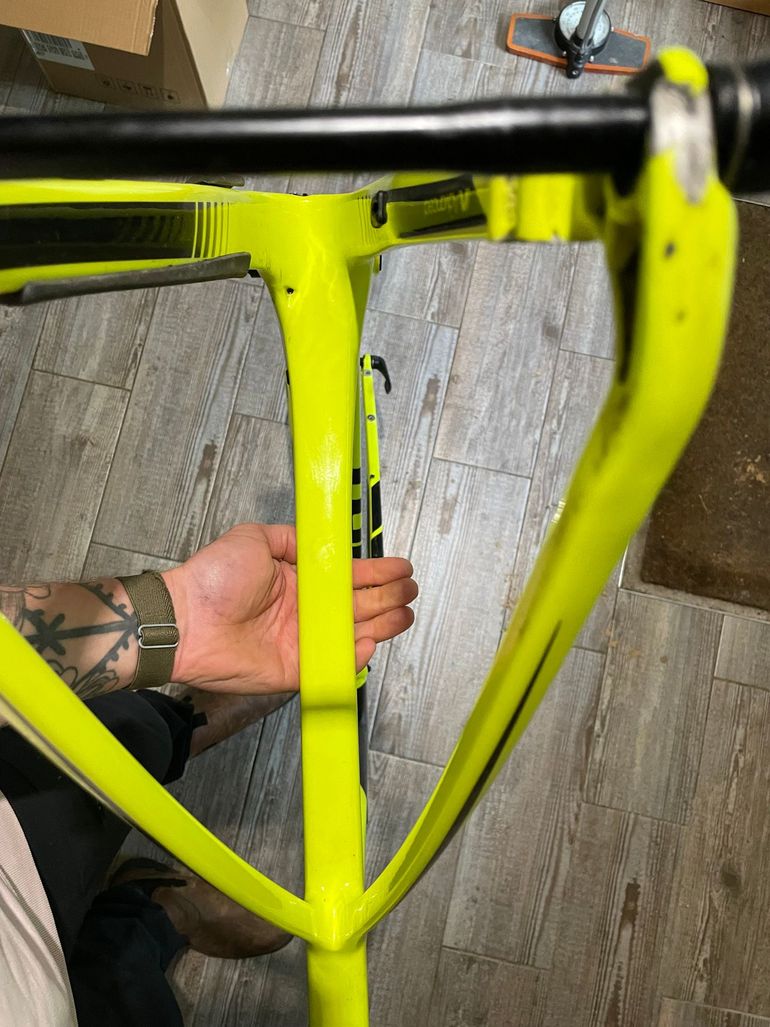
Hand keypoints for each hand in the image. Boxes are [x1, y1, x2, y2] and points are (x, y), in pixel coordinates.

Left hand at [162, 523, 416, 693]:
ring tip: (404, 613)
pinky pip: (332, 665)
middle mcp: (304, 612)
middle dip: (387, 597)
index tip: (400, 568)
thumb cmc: (214, 577)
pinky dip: (355, 655)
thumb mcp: (254, 538)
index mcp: (298, 581)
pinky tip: (372, 639)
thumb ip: (291, 538)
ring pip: (352, 635)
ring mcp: (302, 642)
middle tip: (409, 591)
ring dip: (382, 624)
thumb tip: (319, 540)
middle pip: (357, 606)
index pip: (347, 578)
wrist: (186, 619)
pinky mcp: (295, 670)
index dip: (376, 573)